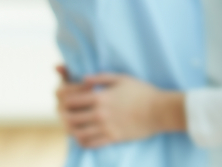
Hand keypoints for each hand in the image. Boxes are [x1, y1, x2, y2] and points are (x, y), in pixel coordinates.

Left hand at [55, 66, 186, 148]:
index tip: (61, 97)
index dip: (62, 98)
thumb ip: (101, 77)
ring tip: (71, 125)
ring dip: (70, 129)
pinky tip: (82, 136)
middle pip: (70, 117)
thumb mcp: (122, 78)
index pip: (70, 99)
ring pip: (77, 132)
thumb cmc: (142, 92)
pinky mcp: (112, 138)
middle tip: (63, 112)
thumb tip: (83, 79)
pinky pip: (89, 143)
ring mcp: (105, 127)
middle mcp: (100, 113)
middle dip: (63, 114)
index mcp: (100, 96)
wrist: (159, 111)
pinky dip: (81, 140)